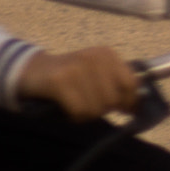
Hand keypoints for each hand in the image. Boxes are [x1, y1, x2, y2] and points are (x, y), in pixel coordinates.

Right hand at [18, 47, 139, 120]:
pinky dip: (74, 115)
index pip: (131, 84)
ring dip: (86, 114)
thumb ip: (117, 87)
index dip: (129, 101)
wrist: (32, 71)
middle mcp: (94, 58)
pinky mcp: (59, 81)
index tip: (123, 109)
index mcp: (107, 54)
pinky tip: (66, 107)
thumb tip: (137, 107)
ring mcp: (77, 68)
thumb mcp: (96, 74)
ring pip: (96, 108)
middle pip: (113, 99)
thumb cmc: (70, 77)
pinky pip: (79, 111)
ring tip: (76, 104)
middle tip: (88, 104)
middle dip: (102, 108)